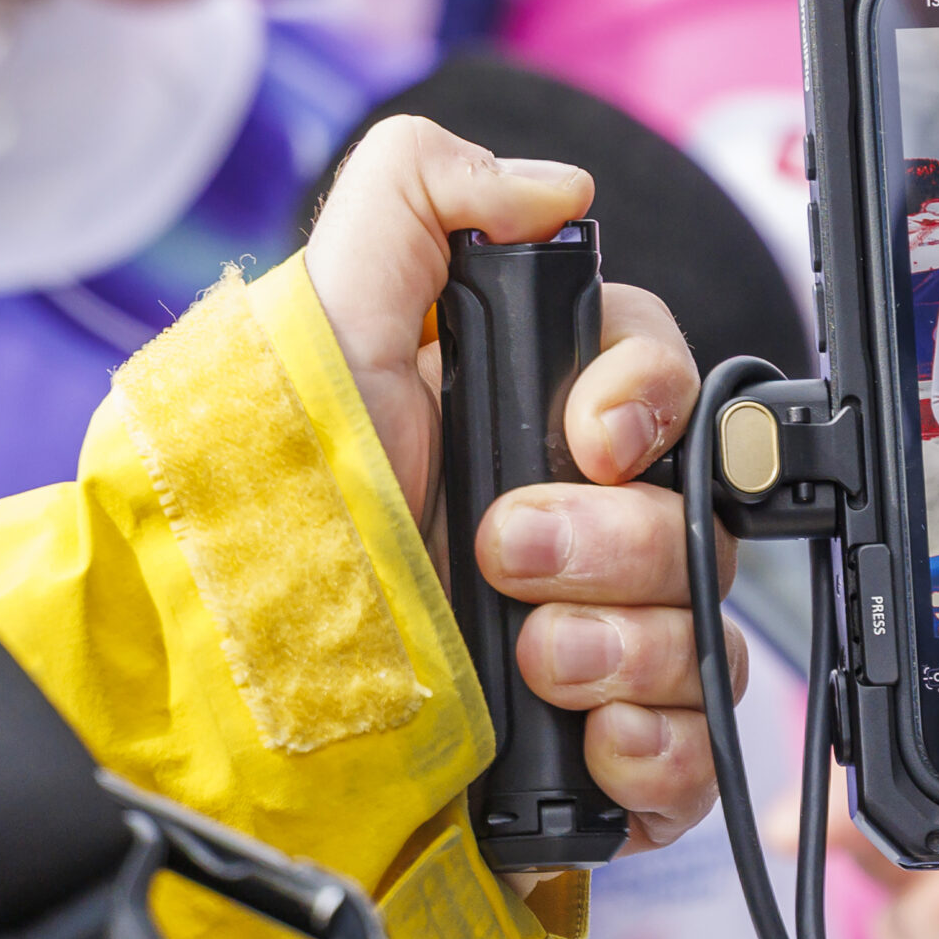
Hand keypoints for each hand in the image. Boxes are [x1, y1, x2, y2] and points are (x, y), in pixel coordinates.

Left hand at [305, 116, 739, 851]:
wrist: (233, 688)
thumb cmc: (273, 494)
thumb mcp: (325, 311)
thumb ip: (421, 191)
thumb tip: (556, 189)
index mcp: (537, 411)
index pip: (668, 378)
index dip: (647, 400)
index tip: (589, 437)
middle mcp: (581, 517)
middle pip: (700, 509)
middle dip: (615, 539)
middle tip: (504, 551)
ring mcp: (597, 631)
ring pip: (705, 624)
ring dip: (629, 644)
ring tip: (531, 658)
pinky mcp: (596, 743)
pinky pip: (698, 749)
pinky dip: (660, 748)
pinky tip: (588, 739)